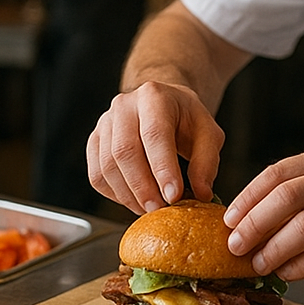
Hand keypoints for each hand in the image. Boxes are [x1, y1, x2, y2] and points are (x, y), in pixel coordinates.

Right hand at [86, 80, 226, 213]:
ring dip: (128, 194)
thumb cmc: (186, 120)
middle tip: (159, 208)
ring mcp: (105, 122)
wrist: (163, 106)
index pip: (154, 134)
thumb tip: (201, 193)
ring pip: (107, 165)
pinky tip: (134, 200)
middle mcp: (124, 105)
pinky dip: (114, 194)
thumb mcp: (208, 134)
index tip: (173, 196)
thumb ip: (206, 162)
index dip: (163, 168)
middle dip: (142, 187)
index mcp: (154, 96)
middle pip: (124, 151)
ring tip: (149, 208)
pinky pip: (97, 174)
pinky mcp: (94, 141)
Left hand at [222, 146, 303, 281]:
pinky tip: (288, 273)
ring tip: (259, 264)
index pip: (277, 173)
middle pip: (287, 198)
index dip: (248, 198)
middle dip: (254, 225)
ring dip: (276, 249)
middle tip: (235, 246)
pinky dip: (303, 265)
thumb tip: (252, 217)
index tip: (228, 220)